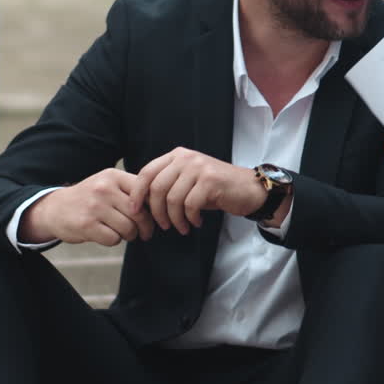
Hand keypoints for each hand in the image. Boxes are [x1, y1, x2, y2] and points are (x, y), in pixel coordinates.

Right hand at [21, 168, 154, 246]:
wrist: (55, 208)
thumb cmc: (91, 198)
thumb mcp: (108, 185)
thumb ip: (132, 190)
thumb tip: (162, 204)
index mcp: (113, 176)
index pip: (145, 191)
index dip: (154, 207)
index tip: (154, 216)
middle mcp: (104, 188)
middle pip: (139, 213)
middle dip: (146, 227)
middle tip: (145, 233)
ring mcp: (94, 206)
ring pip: (128, 228)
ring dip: (130, 235)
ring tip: (125, 234)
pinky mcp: (86, 225)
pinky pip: (113, 239)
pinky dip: (115, 241)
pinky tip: (108, 236)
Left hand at [129, 148, 266, 234]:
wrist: (249, 189)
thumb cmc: (215, 189)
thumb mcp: (188, 181)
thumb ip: (167, 184)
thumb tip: (139, 202)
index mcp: (177, 155)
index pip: (147, 172)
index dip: (137, 193)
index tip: (135, 211)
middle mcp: (186, 158)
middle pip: (157, 187)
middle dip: (156, 211)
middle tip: (162, 226)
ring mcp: (199, 168)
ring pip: (173, 199)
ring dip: (174, 219)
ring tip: (181, 227)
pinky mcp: (210, 181)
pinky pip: (190, 205)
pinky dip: (190, 219)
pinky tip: (196, 222)